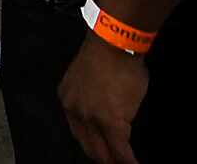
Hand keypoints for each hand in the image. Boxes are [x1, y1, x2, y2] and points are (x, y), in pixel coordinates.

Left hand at [59, 31, 148, 163]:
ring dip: (115, 162)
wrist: (113, 44)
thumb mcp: (89, 80)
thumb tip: (110, 112)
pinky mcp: (110, 122)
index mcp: (68, 100)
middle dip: (103, 159)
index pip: (78, 133)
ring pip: (103, 152)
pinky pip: (120, 150)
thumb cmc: (108, 56)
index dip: (93, 147)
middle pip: (89, 147)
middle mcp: (75, 111)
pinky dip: (128, 161)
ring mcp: (91, 118)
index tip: (103, 155)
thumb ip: (93, 99)